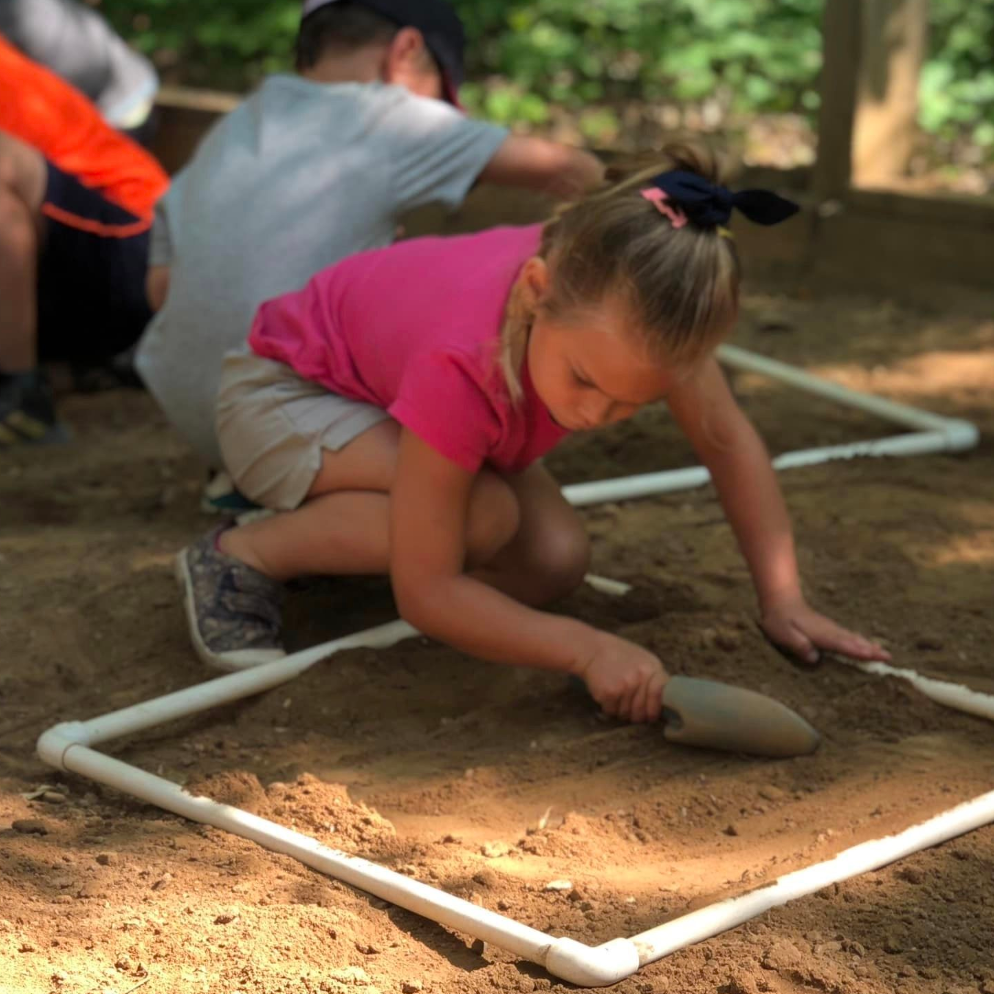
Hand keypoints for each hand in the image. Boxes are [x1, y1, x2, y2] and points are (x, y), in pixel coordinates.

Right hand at [575, 632, 668, 722]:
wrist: (592, 649)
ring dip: (620, 710)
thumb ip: (655, 678)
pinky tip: (606, 694)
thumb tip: (664, 702)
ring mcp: (625, 686)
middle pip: (642, 712)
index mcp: (652, 668)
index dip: (655, 708)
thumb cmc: (618, 655)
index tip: (650, 714)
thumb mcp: (643, 660)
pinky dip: (608, 707)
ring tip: (616, 696)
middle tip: (629, 709)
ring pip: (626, 714)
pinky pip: (612, 711)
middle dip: (636, 715)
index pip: (660, 696)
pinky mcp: (609, 693)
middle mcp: (641, 678)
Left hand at [760, 595, 890, 664]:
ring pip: (853, 638)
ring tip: (884, 653)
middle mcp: (829, 631)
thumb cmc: (779, 620)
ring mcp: (830, 629)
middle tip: (889, 658)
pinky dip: (860, 641)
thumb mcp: (783, 634)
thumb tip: (814, 658)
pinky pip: (848, 636)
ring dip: (868, 646)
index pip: (843, 645)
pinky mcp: (829, 629)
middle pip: (853, 642)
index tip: (876, 656)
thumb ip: (798, 645)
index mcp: (820, 634)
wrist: (780, 601)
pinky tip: (867, 645)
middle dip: (871, 650)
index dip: (859, 652)